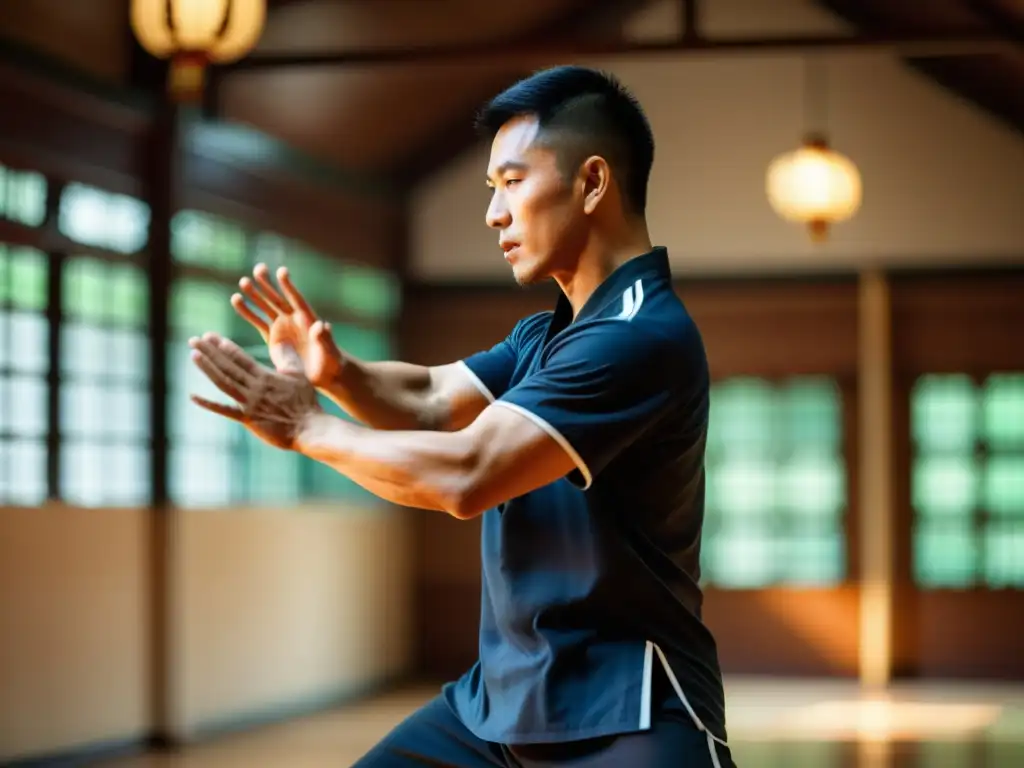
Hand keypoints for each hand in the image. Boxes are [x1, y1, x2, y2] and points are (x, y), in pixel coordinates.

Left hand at [189, 332, 322, 450]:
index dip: (224, 346)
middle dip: (209, 352)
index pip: (241, 357)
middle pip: (228, 367)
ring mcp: (249, 404)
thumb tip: (283, 340)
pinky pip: (225, 410)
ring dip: (207, 369)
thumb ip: (288, 357)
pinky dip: (208, 404)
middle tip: (193, 340)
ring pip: (224, 383)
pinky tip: (193, 396)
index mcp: (266, 376)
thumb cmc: (306, 402)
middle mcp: (254, 388)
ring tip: (194, 356)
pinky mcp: (248, 419)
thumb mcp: (299, 375)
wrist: (308, 428)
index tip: (210, 336)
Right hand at [232, 264, 342, 387]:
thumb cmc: (331, 361)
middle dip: (268, 285)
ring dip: (255, 295)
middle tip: (258, 268)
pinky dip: (247, 312)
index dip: (289, 287)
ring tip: (243, 281)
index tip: (281, 271)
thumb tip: (322, 325)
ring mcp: (282, 327)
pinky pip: (258, 322)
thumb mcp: (330, 351)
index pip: (296, 299)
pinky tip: (236, 299)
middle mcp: (293, 320)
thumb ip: (324, 338)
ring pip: (266, 307)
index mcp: (307, 319)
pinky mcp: (273, 338)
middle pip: (279, 299)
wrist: (322, 374)